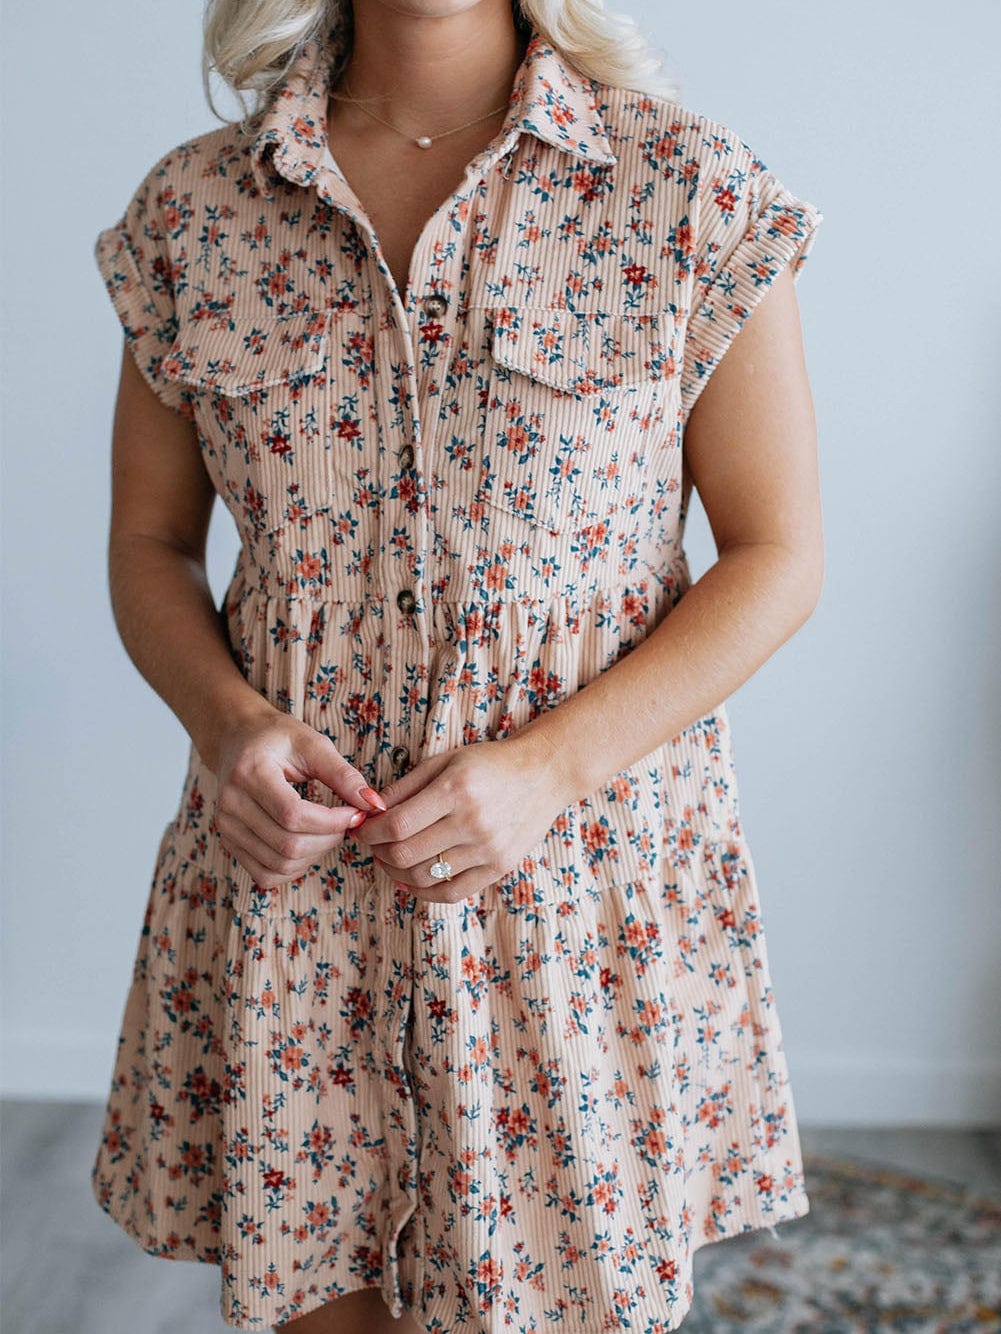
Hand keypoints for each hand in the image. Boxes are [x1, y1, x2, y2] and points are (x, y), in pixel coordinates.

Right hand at [213, 709, 385, 887]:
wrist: (238, 738)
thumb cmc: (278, 737)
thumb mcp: (313, 744)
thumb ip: (343, 774)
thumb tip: (374, 805)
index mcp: (249, 773)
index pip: (293, 815)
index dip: (332, 822)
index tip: (356, 813)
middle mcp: (231, 804)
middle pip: (288, 846)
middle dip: (329, 839)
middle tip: (346, 822)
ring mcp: (226, 827)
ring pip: (279, 865)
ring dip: (315, 855)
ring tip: (328, 831)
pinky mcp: (229, 843)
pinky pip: (266, 875)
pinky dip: (294, 868)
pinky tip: (308, 845)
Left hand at [354, 734, 572, 903]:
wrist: (543, 774)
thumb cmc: (489, 763)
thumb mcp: (444, 762)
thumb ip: (405, 787)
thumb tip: (368, 812)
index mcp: (455, 790)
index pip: (396, 824)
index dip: (370, 832)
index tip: (361, 829)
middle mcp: (472, 822)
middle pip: (406, 854)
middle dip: (379, 852)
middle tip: (374, 844)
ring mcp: (488, 849)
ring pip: (424, 876)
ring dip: (397, 872)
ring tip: (392, 858)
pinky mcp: (499, 867)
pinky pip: (451, 892)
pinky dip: (425, 891)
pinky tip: (414, 878)